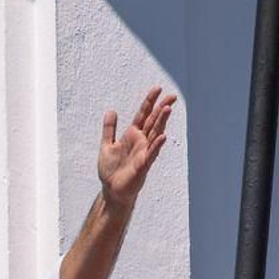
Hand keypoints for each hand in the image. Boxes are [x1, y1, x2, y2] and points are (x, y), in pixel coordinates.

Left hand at [98, 87, 174, 209]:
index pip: (143, 115)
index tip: (157, 88)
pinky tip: (162, 136)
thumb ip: (109, 129)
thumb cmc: (111, 170)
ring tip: (168, 109)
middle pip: (153, 121)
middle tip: (172, 96)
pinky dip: (156, 145)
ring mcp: (144, 152)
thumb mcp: (106, 145)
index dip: (149, 102)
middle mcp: (141, 141)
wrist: (111, 189)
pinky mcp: (143, 165)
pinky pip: (151, 153)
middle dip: (162, 108)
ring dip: (162, 122)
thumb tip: (111, 111)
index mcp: (133, 135)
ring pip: (155, 134)